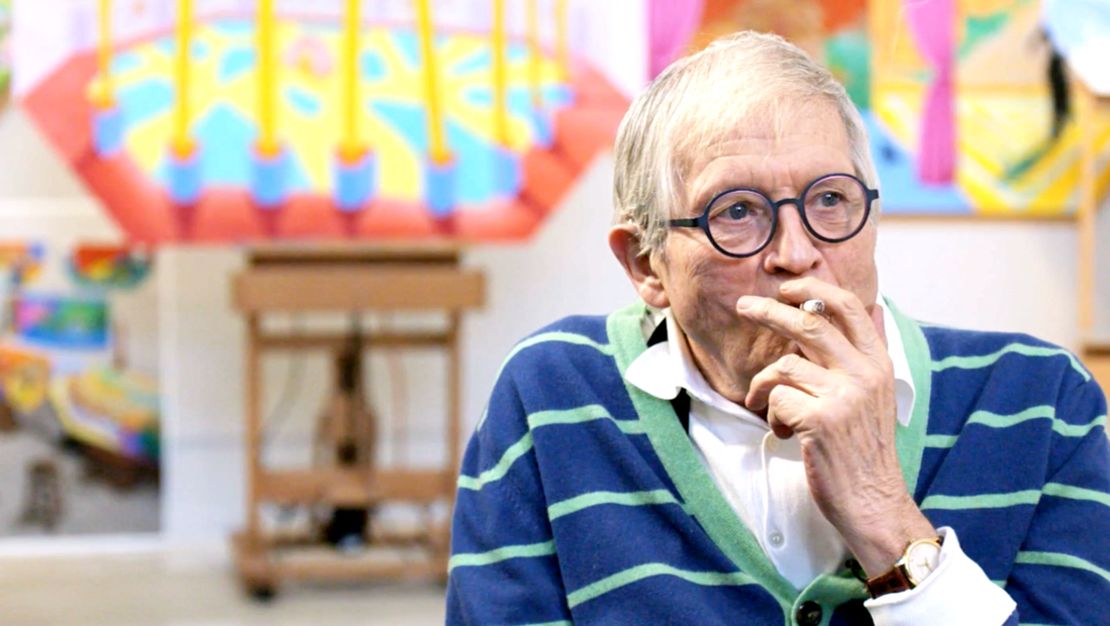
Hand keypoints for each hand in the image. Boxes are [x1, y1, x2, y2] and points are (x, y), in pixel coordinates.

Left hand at [736, 277, 934, 576]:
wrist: (873, 501)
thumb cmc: (865, 450)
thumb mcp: (877, 395)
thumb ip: (863, 355)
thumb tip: (870, 307)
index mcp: (878, 363)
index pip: (849, 307)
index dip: (814, 289)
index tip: (788, 288)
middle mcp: (865, 373)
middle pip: (808, 322)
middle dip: (769, 310)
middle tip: (743, 306)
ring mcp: (844, 396)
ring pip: (784, 365)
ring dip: (764, 385)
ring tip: (764, 405)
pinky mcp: (821, 420)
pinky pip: (777, 399)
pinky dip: (772, 416)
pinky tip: (783, 433)